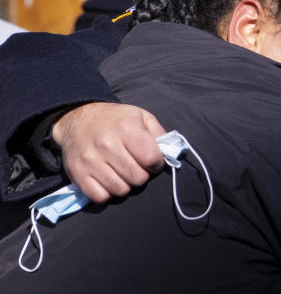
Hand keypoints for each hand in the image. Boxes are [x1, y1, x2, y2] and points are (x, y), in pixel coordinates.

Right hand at [51, 102, 166, 202]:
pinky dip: (107, 193)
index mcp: (126, 129)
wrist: (78, 119)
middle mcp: (107, 145)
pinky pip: (100, 197)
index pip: (151, 158)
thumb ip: (158, 133)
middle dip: (142, 175)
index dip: (156, 163)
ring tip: (122, 173)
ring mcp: (90, 161)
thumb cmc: (115, 119)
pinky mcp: (78, 174)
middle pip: (137, 178)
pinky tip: (108, 180)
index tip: (152, 161)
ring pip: (120, 190)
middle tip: (136, 167)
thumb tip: (168, 152)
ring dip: (125, 185)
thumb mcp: (140, 116)